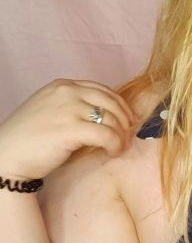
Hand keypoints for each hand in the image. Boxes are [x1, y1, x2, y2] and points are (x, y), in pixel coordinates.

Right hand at [0, 79, 136, 180]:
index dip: (119, 105)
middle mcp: (67, 92)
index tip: (127, 120)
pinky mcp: (71, 129)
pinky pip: (107, 135)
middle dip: (124, 120)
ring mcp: (69, 109)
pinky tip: (112, 153)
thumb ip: (73, 106)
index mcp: (62, 86)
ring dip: (121, 136)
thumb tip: (106, 116)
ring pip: (112, 119)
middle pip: (111, 102)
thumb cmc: (28, 139)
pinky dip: (115, 145)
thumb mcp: (50, 110)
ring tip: (119, 148)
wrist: (7, 156)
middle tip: (128, 136)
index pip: (102, 89)